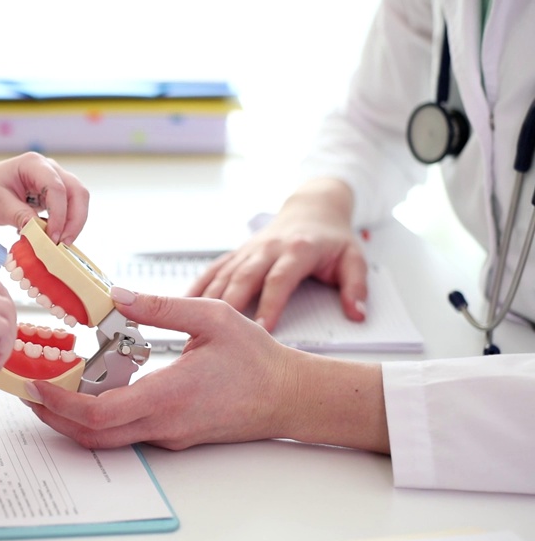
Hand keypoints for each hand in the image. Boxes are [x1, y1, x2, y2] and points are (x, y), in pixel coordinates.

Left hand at [0, 152, 89, 244]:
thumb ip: (23, 217)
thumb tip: (45, 235)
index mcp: (33, 164)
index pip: (58, 188)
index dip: (60, 215)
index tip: (53, 238)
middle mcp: (47, 168)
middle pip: (76, 192)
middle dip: (74, 219)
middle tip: (64, 244)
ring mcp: (50, 180)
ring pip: (76, 200)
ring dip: (72, 222)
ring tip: (60, 244)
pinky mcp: (48, 195)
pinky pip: (66, 208)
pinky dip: (64, 223)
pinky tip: (51, 238)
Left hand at [25, 289, 387, 451]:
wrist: (291, 397)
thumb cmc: (258, 360)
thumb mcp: (212, 317)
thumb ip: (161, 307)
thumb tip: (117, 295)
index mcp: (169, 397)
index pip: (97, 414)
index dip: (58, 404)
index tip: (35, 386)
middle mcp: (162, 424)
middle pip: (90, 435)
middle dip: (51, 416)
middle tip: (25, 390)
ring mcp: (166, 435)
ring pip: (104, 440)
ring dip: (70, 419)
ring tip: (47, 389)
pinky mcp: (171, 435)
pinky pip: (124, 433)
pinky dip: (96, 418)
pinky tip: (88, 390)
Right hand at [186, 178, 367, 330]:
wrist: (312, 209)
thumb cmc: (331, 238)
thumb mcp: (354, 258)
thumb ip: (356, 286)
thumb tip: (357, 313)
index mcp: (297, 250)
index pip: (280, 280)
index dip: (270, 304)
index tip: (262, 329)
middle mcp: (268, 248)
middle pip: (244, 278)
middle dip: (229, 305)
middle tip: (217, 331)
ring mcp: (249, 251)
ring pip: (224, 275)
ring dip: (207, 298)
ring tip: (193, 323)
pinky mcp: (237, 254)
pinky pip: (213, 271)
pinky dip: (197, 287)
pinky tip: (183, 304)